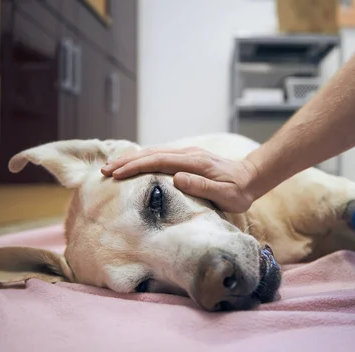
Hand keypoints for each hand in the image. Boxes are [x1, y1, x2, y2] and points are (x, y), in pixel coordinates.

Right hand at [101, 147, 259, 212]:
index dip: (136, 167)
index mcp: (195, 162)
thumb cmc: (239, 192)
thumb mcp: (226, 195)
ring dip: (131, 159)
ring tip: (110, 167)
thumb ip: (202, 186)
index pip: (159, 161)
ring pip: (153, 153)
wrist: (251, 177)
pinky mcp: (186, 158)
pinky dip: (142, 159)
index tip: (117, 174)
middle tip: (104, 170)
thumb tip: (176, 178)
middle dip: (126, 161)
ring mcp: (186, 154)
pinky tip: (131, 164)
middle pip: (151, 153)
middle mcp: (188, 154)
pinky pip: (159, 155)